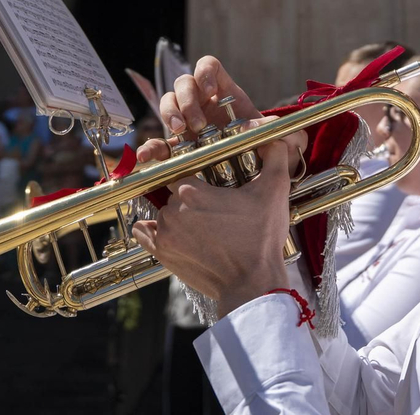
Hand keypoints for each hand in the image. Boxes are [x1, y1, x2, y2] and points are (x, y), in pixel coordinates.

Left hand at [131, 136, 295, 315]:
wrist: (251, 283)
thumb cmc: (261, 237)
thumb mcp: (274, 191)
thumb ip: (274, 156)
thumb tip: (276, 137)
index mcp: (192, 191)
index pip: (184, 171)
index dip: (198, 177)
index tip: (211, 186)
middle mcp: (173, 210)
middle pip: (174, 193)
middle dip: (191, 199)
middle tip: (213, 210)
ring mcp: (165, 234)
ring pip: (164, 213)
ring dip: (178, 216)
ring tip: (202, 226)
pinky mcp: (162, 254)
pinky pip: (144, 233)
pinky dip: (151, 229)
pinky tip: (170, 230)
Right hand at [137, 56, 263, 161]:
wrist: (251, 163)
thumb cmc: (256, 139)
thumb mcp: (262, 133)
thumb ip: (262, 128)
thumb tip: (262, 124)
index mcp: (221, 89)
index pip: (207, 66)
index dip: (204, 72)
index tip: (210, 90)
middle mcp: (200, 99)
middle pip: (183, 83)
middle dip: (187, 101)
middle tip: (197, 123)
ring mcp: (185, 118)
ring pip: (168, 102)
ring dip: (170, 114)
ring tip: (180, 130)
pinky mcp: (177, 142)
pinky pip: (159, 139)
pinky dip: (151, 146)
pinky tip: (146, 156)